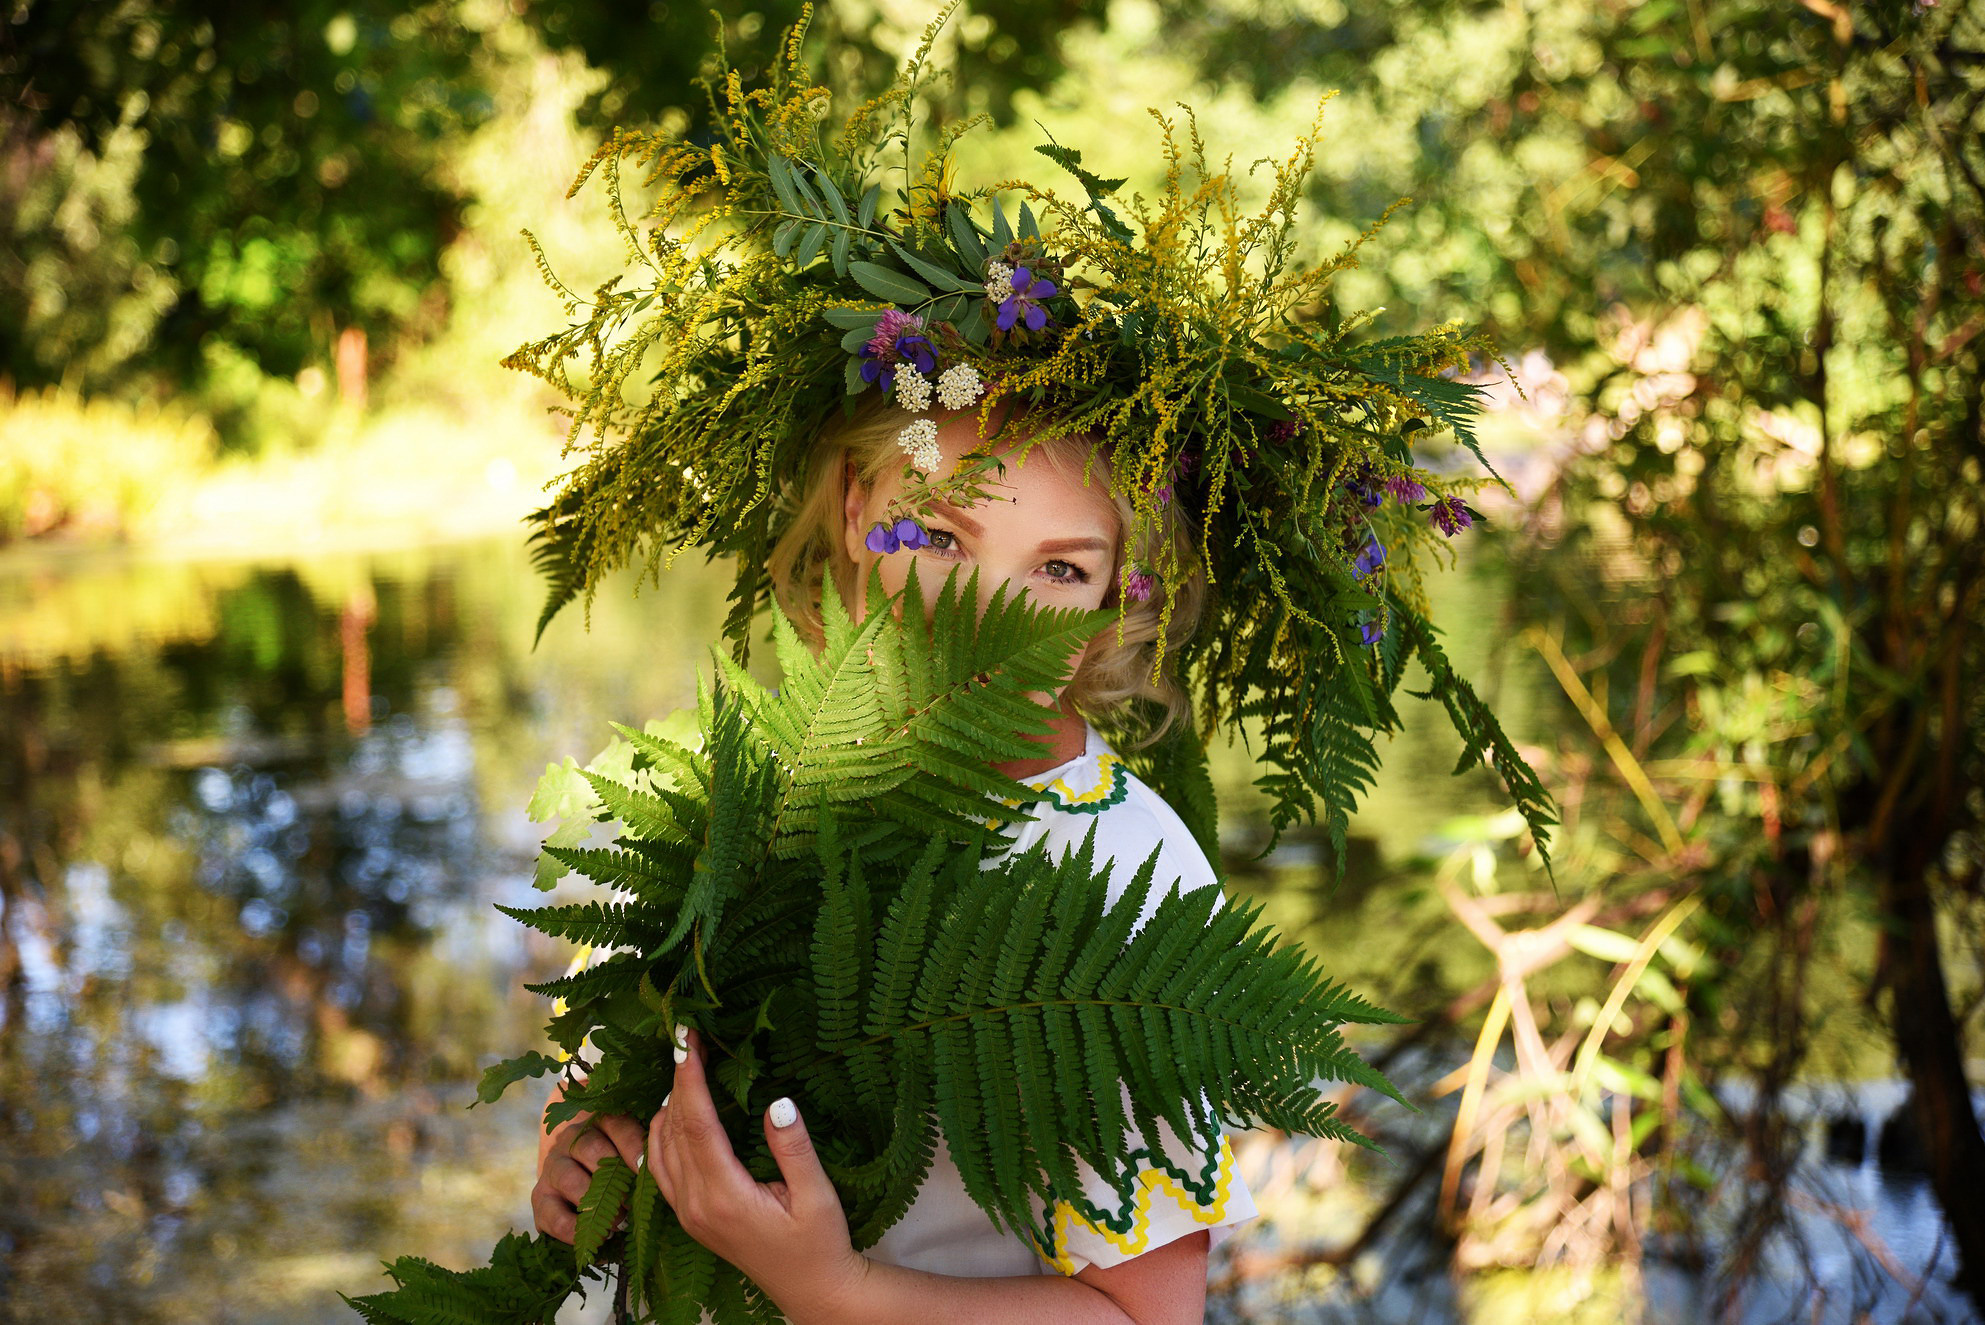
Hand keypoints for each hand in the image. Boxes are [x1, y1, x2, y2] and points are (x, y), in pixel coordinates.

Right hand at [531, 1095, 646, 1243]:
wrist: (582, 1193)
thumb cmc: (623, 1174)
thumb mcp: (634, 1161)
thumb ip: (647, 1160)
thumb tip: (669, 1179)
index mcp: (602, 1123)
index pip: (617, 1124)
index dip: (633, 1145)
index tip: (646, 1169)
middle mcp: (573, 1139)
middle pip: (589, 1147)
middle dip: (613, 1177)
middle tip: (632, 1201)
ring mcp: (553, 1166)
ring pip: (568, 1177)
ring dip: (594, 1203)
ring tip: (618, 1224)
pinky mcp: (539, 1197)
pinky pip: (551, 1214)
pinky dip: (574, 1229)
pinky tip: (595, 1238)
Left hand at [648, 1029, 866, 1314]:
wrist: (811, 1289)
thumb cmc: (820, 1243)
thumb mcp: (817, 1195)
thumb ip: (794, 1148)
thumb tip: (776, 1102)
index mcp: (725, 1197)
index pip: (697, 1124)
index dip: (690, 1078)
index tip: (688, 1038)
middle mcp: (696, 1204)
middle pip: (674, 1129)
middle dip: (678, 1080)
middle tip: (688, 1038)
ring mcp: (688, 1213)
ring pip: (659, 1147)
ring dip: (668, 1104)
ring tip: (685, 1067)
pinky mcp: (690, 1217)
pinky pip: (659, 1167)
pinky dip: (661, 1133)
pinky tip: (672, 1114)